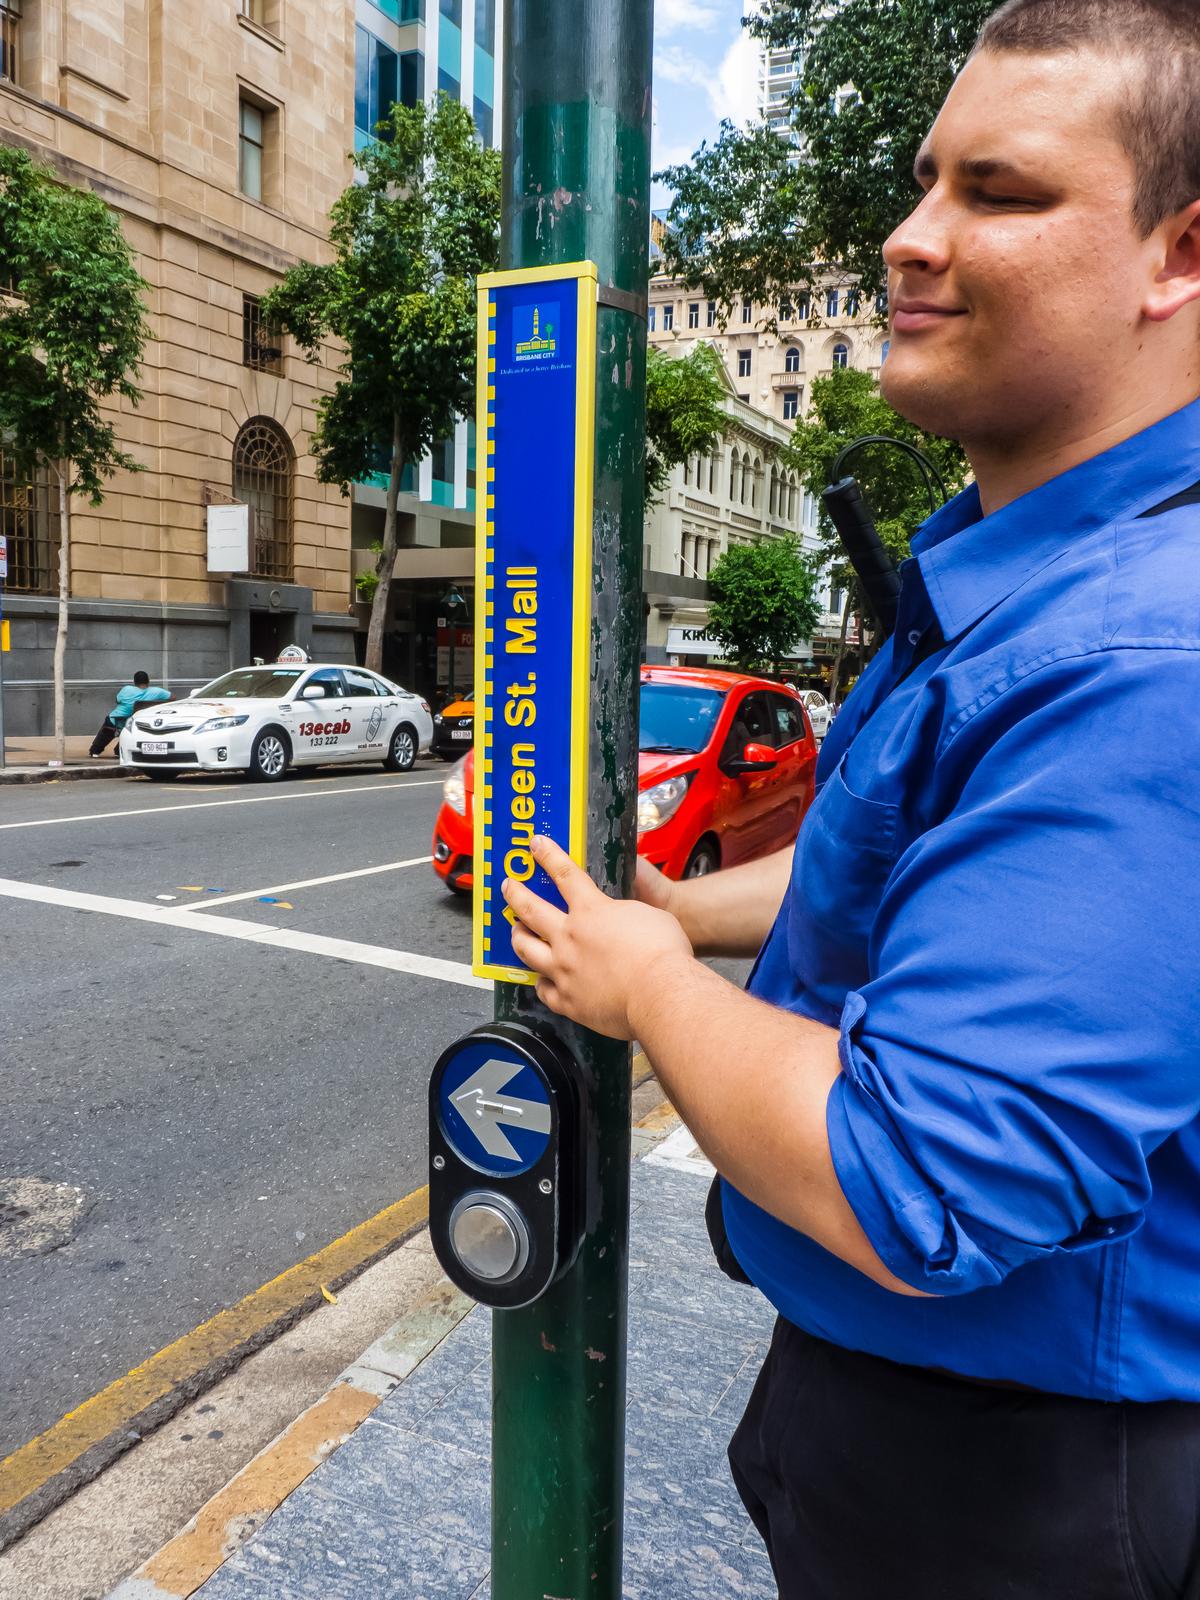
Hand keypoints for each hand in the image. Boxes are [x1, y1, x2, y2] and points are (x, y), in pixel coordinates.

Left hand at [501, 836, 693, 1039]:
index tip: (536, 844)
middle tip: (508, 886)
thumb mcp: (649, 915)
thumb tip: (620, 918)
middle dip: (516, 894)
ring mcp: (564, 970)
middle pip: (531, 910)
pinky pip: (543, 990)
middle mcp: (570, 938)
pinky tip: (541, 980)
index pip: (564, 874)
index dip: (548, 855)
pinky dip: (541, 983)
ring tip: (516, 931)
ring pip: (526, 949)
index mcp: (591, 911)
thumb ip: (625, 913)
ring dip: (518, 936)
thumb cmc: (663, 953)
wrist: (661, 993)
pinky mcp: (567, 1000)